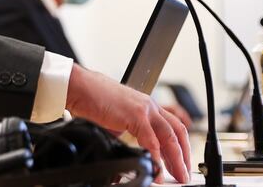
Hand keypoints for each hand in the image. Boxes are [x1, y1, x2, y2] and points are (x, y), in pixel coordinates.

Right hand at [65, 65, 190, 182]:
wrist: (78, 87)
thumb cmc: (90, 99)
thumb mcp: (114, 119)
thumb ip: (125, 132)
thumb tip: (127, 150)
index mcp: (145, 106)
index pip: (171, 127)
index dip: (179, 146)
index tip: (179, 163)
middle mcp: (149, 106)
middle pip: (177, 132)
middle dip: (183, 156)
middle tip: (184, 174)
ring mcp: (144, 109)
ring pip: (170, 137)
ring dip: (176, 159)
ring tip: (177, 176)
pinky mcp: (135, 115)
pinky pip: (151, 141)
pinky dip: (156, 157)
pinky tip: (156, 169)